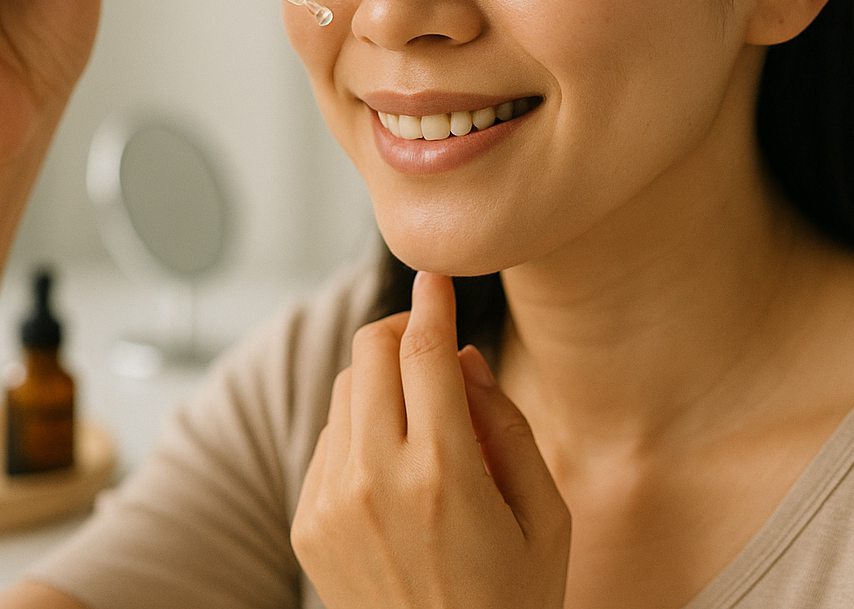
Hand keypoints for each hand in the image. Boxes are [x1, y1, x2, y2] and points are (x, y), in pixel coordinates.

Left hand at [292, 272, 571, 608]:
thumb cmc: (511, 604)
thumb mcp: (545, 518)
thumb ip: (508, 426)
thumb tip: (463, 358)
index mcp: (445, 474)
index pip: (423, 350)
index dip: (432, 301)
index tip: (437, 277)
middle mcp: (376, 480)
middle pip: (368, 352)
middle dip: (401, 331)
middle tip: (431, 342)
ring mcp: (331, 503)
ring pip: (345, 392)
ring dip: (382, 384)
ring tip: (427, 428)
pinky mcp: (307, 524)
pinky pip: (329, 441)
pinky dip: (360, 432)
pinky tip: (398, 473)